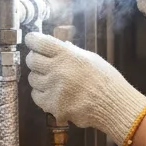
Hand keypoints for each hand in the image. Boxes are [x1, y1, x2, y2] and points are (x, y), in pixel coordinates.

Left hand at [24, 32, 145, 145]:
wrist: (113, 105)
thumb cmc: (106, 81)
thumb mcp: (91, 59)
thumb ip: (72, 52)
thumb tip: (61, 46)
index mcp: (67, 55)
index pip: (39, 42)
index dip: (32, 40)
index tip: (31, 41)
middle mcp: (58, 69)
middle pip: (31, 60)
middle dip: (35, 60)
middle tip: (42, 63)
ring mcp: (53, 88)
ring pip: (32, 79)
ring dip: (40, 78)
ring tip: (54, 81)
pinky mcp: (52, 105)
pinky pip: (37, 96)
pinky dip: (42, 94)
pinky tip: (55, 93)